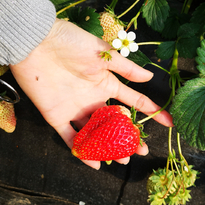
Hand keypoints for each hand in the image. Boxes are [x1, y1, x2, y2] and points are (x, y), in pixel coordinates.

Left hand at [10, 19, 172, 168]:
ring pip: (96, 133)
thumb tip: (151, 77)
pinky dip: (80, 150)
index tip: (169, 123)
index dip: (152, 111)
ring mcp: (76, 108)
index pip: (135, 101)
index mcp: (107, 84)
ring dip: (108, 147)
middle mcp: (94, 99)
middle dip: (129, 137)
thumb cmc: (71, 42)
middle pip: (116, 122)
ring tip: (121, 159)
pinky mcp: (57, 115)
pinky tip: (94, 162)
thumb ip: (126, 68)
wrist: (35, 42)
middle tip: (141, 151)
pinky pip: (69, 137)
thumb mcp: (103, 53)